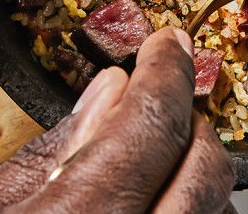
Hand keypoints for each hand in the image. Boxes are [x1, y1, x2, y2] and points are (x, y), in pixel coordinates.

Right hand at [0, 28, 235, 213]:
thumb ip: (43, 156)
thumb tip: (107, 95)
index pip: (152, 124)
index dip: (166, 73)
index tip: (168, 48)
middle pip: (204, 170)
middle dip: (189, 122)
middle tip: (162, 96)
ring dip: (195, 176)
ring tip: (154, 156)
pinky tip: (155, 206)